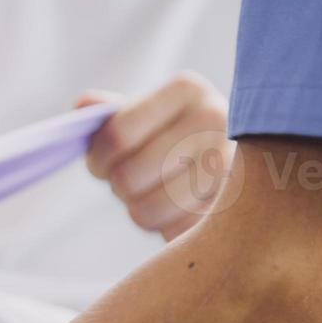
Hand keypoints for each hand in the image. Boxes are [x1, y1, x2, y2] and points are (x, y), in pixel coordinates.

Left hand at [78, 72, 233, 241]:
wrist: (239, 162)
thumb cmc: (173, 136)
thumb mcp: (145, 115)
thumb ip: (110, 113)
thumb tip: (82, 105)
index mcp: (187, 90)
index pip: (115, 136)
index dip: (96, 159)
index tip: (99, 163)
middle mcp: (215, 120)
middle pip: (127, 177)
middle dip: (118, 186)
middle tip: (129, 181)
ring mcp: (229, 165)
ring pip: (145, 211)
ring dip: (138, 208)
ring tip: (154, 193)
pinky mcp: (234, 209)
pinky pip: (171, 232)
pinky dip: (166, 226)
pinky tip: (180, 208)